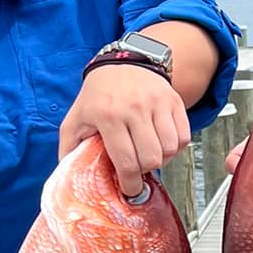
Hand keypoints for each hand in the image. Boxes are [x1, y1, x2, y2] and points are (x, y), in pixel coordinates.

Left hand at [61, 65, 189, 197]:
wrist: (123, 62)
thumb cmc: (98, 95)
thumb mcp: (75, 119)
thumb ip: (69, 148)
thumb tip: (70, 177)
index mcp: (108, 116)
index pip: (127, 162)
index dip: (131, 183)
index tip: (130, 189)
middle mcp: (135, 109)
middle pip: (151, 159)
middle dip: (145, 172)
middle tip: (138, 170)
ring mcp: (157, 104)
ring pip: (170, 149)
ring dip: (161, 160)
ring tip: (149, 155)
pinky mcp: (173, 101)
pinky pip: (183, 136)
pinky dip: (175, 147)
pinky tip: (162, 144)